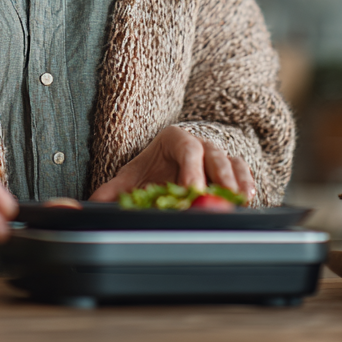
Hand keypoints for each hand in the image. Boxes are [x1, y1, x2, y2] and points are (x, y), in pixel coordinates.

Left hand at [88, 125, 255, 202]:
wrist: (170, 160)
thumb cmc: (152, 168)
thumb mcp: (133, 176)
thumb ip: (114, 189)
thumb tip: (92, 203)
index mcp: (175, 139)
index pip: (187, 149)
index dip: (191, 170)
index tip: (192, 190)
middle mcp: (200, 142)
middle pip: (213, 155)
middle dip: (218, 178)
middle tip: (219, 199)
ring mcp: (218, 154)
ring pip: (232, 162)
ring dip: (238, 182)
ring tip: (241, 200)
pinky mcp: (232, 167)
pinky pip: (244, 171)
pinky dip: (247, 183)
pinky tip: (249, 199)